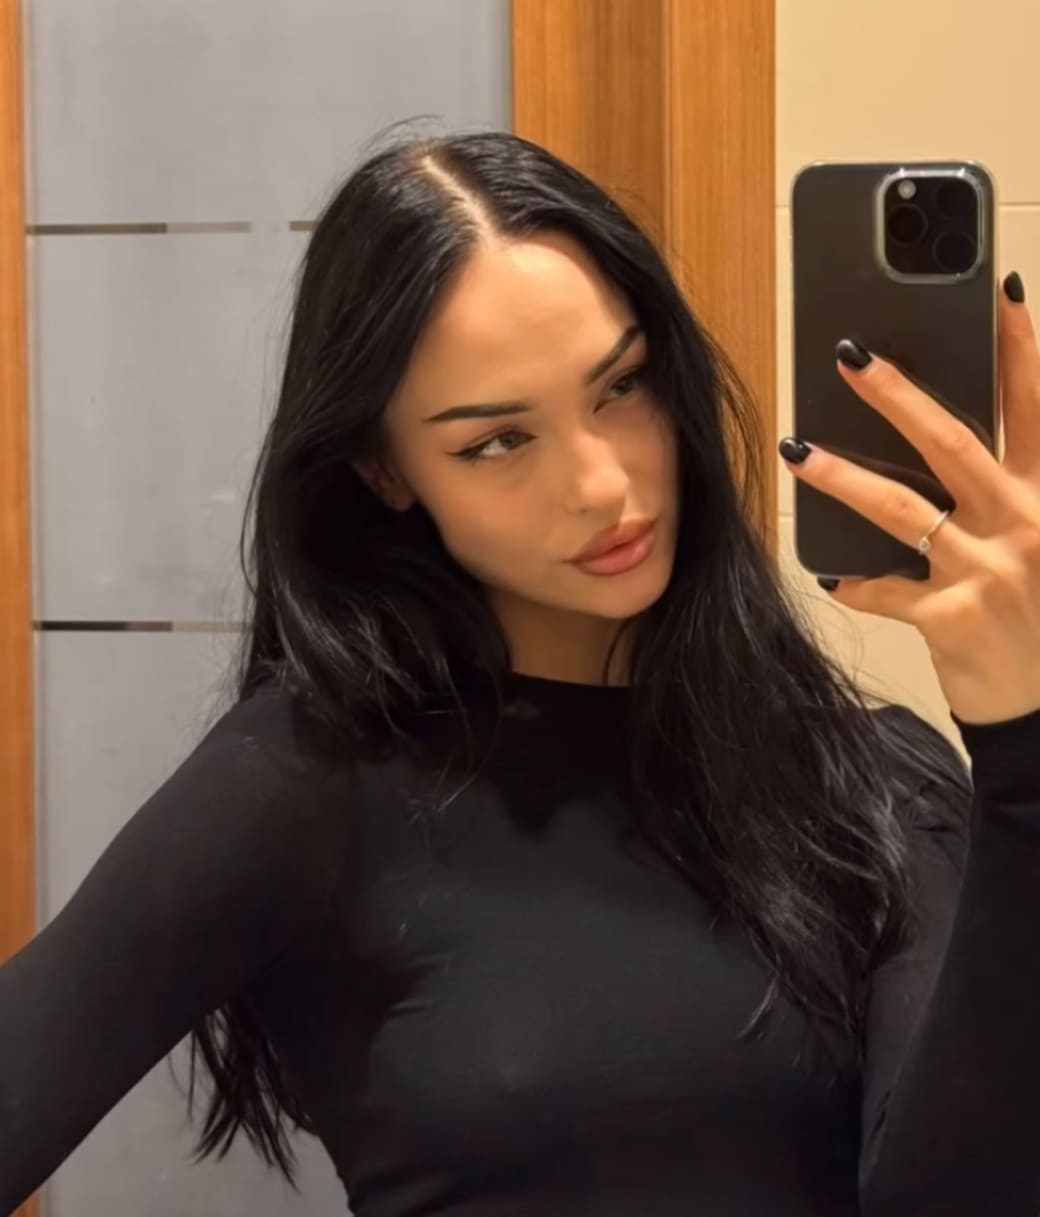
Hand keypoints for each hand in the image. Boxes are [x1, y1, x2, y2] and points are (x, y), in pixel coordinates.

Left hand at [779, 272, 1039, 726]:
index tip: (1005, 292)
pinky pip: (885, 591)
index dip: (1025, 348)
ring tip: (795, 448)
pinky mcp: (950, 618)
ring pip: (899, 507)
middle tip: (849, 354)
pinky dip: (856, 583)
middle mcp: (1026, 524)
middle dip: (898, 393)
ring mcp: (985, 572)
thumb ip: (1031, 487)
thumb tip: (985, 448)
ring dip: (841, 474)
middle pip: (953, 441)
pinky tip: (832, 576)